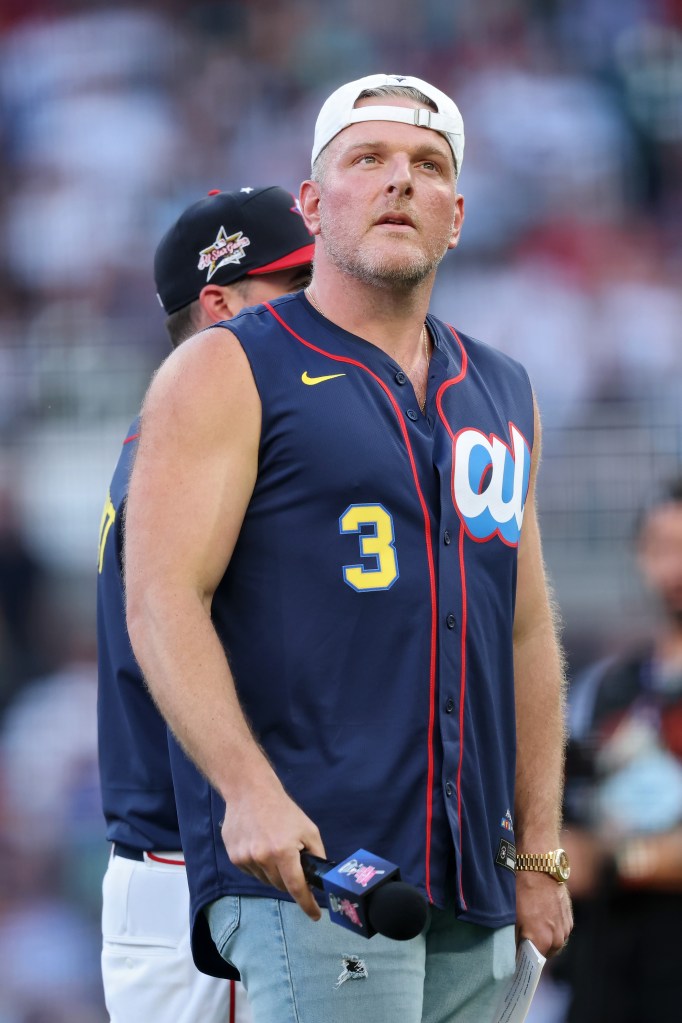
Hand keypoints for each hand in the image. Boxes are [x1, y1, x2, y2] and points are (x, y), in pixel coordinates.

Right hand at [221, 776, 325, 921]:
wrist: (250, 792)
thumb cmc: (283, 810)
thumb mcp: (308, 830)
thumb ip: (316, 855)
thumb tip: (319, 877)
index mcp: (284, 852)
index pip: (297, 888)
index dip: (307, 904)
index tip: (314, 916)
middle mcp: (262, 858)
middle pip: (280, 885)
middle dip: (289, 880)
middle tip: (291, 862)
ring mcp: (245, 859)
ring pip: (265, 879)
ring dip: (272, 872)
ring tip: (273, 847)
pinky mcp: (234, 857)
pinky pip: (252, 872)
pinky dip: (259, 866)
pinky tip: (259, 846)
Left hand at [515, 871, 572, 956]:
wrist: (540, 865)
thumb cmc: (522, 888)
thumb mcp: (512, 915)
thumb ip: (514, 939)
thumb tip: (514, 952)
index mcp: (542, 940)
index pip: (531, 962)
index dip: (522, 960)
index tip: (515, 956)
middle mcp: (557, 938)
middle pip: (544, 954)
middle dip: (534, 949)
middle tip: (522, 938)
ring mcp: (565, 928)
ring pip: (554, 943)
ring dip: (545, 939)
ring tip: (532, 925)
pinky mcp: (570, 917)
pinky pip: (561, 931)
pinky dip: (553, 929)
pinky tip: (542, 917)